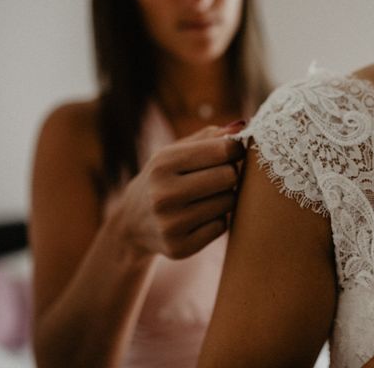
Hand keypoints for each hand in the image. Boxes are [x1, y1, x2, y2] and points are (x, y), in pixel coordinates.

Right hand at [112, 122, 245, 259]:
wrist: (132, 223)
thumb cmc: (163, 178)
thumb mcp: (175, 152)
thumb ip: (209, 137)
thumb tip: (242, 126)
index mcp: (163, 164)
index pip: (223, 150)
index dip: (235, 149)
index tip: (233, 151)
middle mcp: (164, 194)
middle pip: (229, 176)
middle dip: (230, 173)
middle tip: (220, 175)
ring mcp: (171, 224)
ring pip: (228, 202)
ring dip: (225, 197)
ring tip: (207, 196)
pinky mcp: (180, 248)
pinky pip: (221, 226)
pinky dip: (217, 219)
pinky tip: (200, 216)